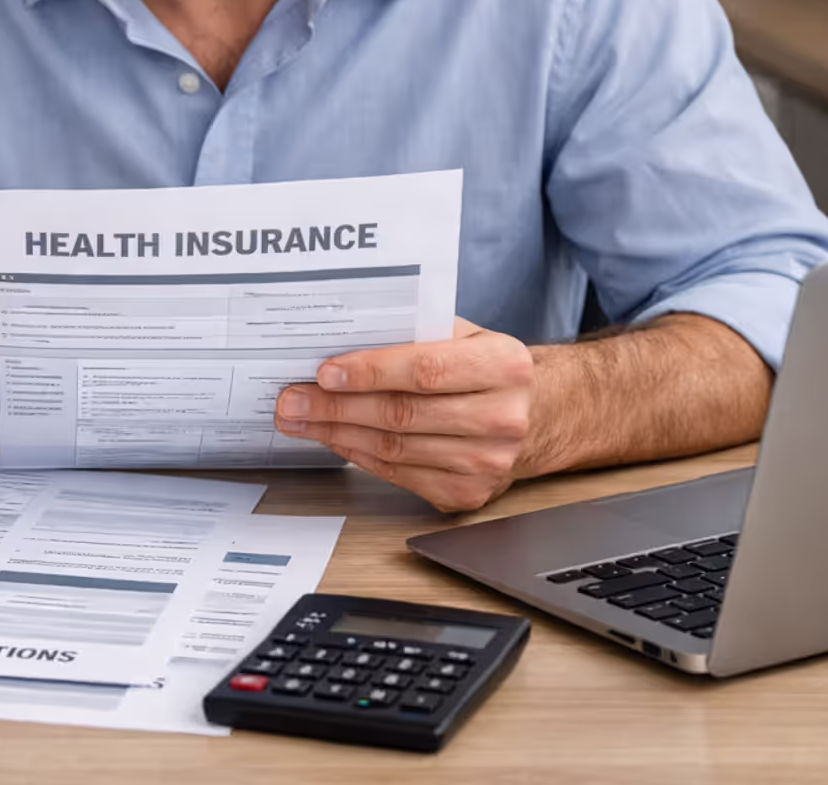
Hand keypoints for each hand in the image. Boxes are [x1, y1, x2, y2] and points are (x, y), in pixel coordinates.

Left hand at [274, 317, 533, 511]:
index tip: (324, 371)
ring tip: (300, 418)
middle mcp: (502, 418)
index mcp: (504, 365)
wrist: (536, 414)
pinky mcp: (468, 493)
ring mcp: (488, 462)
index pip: (426, 370)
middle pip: (402, 414)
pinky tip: (334, 439)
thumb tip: (341, 339)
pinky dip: (359, 456)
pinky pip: (399, 475)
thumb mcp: (464, 335)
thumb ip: (414, 333)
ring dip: (337, 433)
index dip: (370, 372)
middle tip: (292, 399)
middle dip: (336, 407)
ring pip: (394, 449)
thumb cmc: (485, 368)